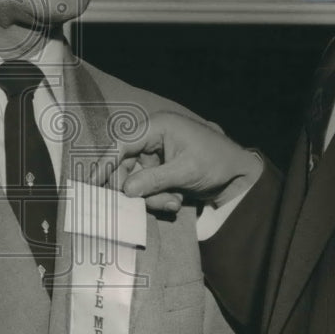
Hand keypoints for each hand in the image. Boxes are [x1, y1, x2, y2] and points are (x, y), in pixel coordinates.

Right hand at [90, 111, 261, 211]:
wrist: (240, 176)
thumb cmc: (216, 162)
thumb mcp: (185, 171)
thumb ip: (153, 180)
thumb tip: (125, 190)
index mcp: (157, 127)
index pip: (122, 143)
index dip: (106, 163)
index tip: (94, 184)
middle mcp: (153, 139)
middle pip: (125, 165)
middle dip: (136, 189)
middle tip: (146, 206)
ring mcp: (157, 156)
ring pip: (136, 180)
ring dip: (150, 197)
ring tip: (173, 203)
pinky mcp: (161, 171)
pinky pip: (147, 187)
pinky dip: (158, 198)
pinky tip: (177, 201)